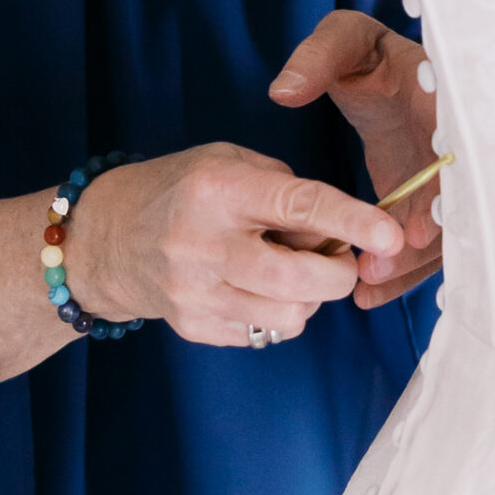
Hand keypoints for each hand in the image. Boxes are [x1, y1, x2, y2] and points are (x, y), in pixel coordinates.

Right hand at [61, 143, 402, 348]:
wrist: (105, 239)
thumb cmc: (179, 190)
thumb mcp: (227, 162)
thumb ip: (285, 190)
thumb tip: (342, 232)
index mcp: (216, 190)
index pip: (297, 207)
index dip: (351, 222)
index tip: (389, 234)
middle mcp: (203, 243)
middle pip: (301, 278)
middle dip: (340, 272)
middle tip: (340, 257)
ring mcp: (196, 293)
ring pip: (291, 315)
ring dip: (309, 296)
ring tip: (285, 268)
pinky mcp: (194, 327)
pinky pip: (266, 332)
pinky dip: (277, 311)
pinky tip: (254, 286)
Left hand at [270, 10, 443, 310]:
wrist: (392, 77)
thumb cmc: (371, 57)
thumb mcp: (346, 41)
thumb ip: (318, 57)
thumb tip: (286, 91)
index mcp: (447, 103)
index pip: (459, 155)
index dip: (442, 196)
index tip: (412, 230)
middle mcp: (458, 148)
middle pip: (458, 208)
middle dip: (422, 245)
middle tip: (377, 269)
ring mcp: (449, 183)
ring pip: (445, 235)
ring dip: (410, 266)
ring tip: (365, 285)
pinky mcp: (433, 207)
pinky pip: (427, 246)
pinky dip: (402, 271)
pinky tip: (369, 292)